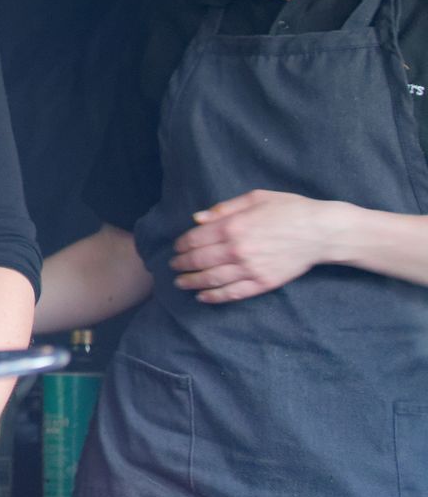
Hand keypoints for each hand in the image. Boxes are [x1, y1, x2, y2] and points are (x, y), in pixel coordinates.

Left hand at [169, 189, 342, 302]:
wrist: (322, 232)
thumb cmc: (290, 209)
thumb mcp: (255, 198)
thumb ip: (224, 208)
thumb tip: (197, 219)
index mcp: (233, 227)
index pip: (196, 239)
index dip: (182, 245)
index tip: (176, 248)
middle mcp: (238, 250)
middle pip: (200, 260)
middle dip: (182, 264)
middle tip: (173, 266)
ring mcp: (251, 269)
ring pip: (212, 279)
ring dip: (192, 282)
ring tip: (181, 283)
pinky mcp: (264, 283)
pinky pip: (233, 293)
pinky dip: (215, 297)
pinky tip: (202, 297)